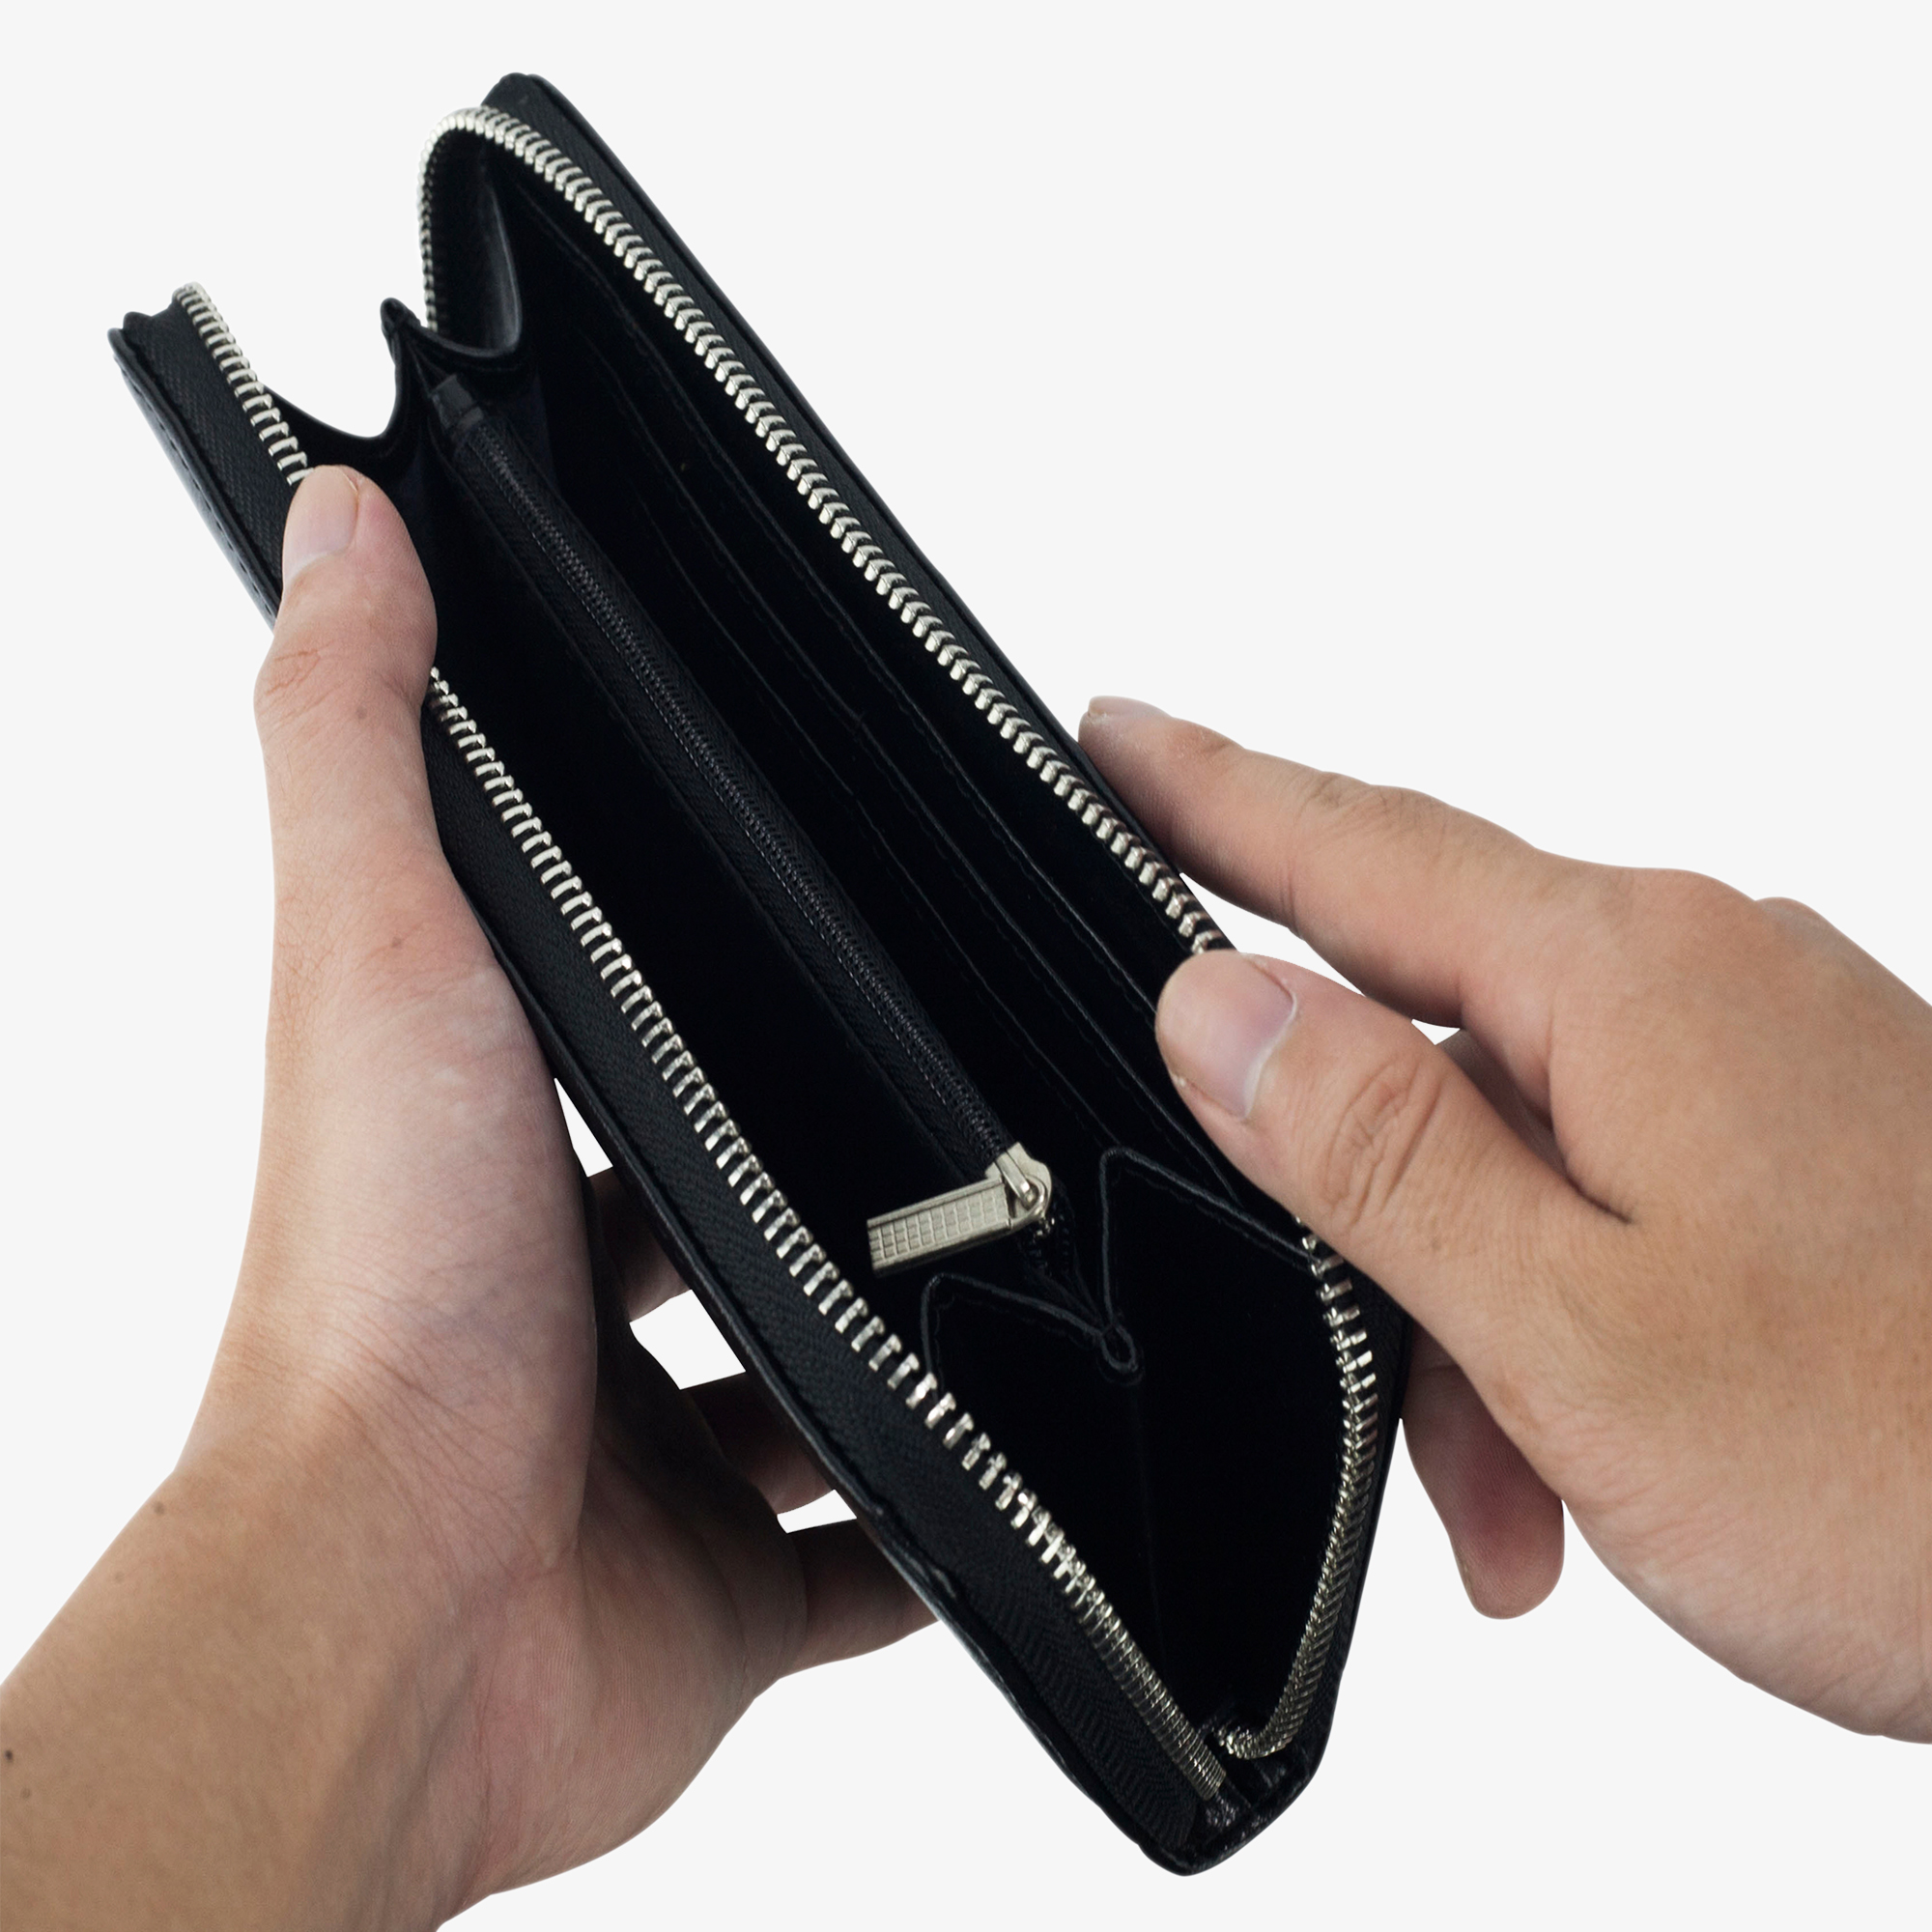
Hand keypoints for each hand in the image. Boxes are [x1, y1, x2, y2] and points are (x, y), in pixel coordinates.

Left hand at [0, 470, 926, 1928]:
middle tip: (992, 1098)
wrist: (399, 1616)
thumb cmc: (383, 1292)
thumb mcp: (379, 951)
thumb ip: (364, 736)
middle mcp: (571, 1298)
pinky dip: (947, 1523)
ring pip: (820, 1380)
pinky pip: (867, 1558)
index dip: (712, 972)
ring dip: (915, 1331)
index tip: (815, 920)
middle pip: (740, 1205)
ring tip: (1045, 1254)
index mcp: (505, 1144)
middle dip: (849, 1158)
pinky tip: (1040, 1465)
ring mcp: (653, 1452)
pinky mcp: (727, 1592)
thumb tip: (338, 520)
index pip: (623, 1028)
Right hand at [1081, 697, 1931, 1740]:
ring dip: (1473, 1312)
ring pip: (1521, 1142)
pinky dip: (1567, 1315)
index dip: (1206, 792)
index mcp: (1634, 980)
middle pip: (1431, 1041)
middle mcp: (1707, 974)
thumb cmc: (1927, 1470)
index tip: (1108, 731)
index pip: (1355, 847)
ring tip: (1513, 1500)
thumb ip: (1374, 1148)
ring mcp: (1771, 1050)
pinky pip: (1619, 1181)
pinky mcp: (1813, 1133)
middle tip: (1366, 1391)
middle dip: (1356, 1217)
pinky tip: (1591, 1463)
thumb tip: (1216, 1007)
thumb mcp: (1575, 1328)